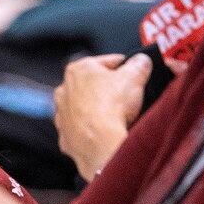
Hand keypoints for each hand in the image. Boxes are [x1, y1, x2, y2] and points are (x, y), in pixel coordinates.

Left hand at [53, 52, 151, 180]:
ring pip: (84, 108)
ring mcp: (62, 115)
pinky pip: (82, 129)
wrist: (100, 142)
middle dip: (109, 89)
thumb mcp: (134, 76)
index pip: (106, 62)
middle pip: (93, 85)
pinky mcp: (66, 136)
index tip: (133, 72)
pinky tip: (106, 131)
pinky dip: (92, 130)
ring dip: (98, 110)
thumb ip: (138, 64)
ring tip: (117, 115)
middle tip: (126, 95)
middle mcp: (64, 90)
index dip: (124, 66)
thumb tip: (141, 61)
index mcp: (78, 70)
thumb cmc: (111, 106)